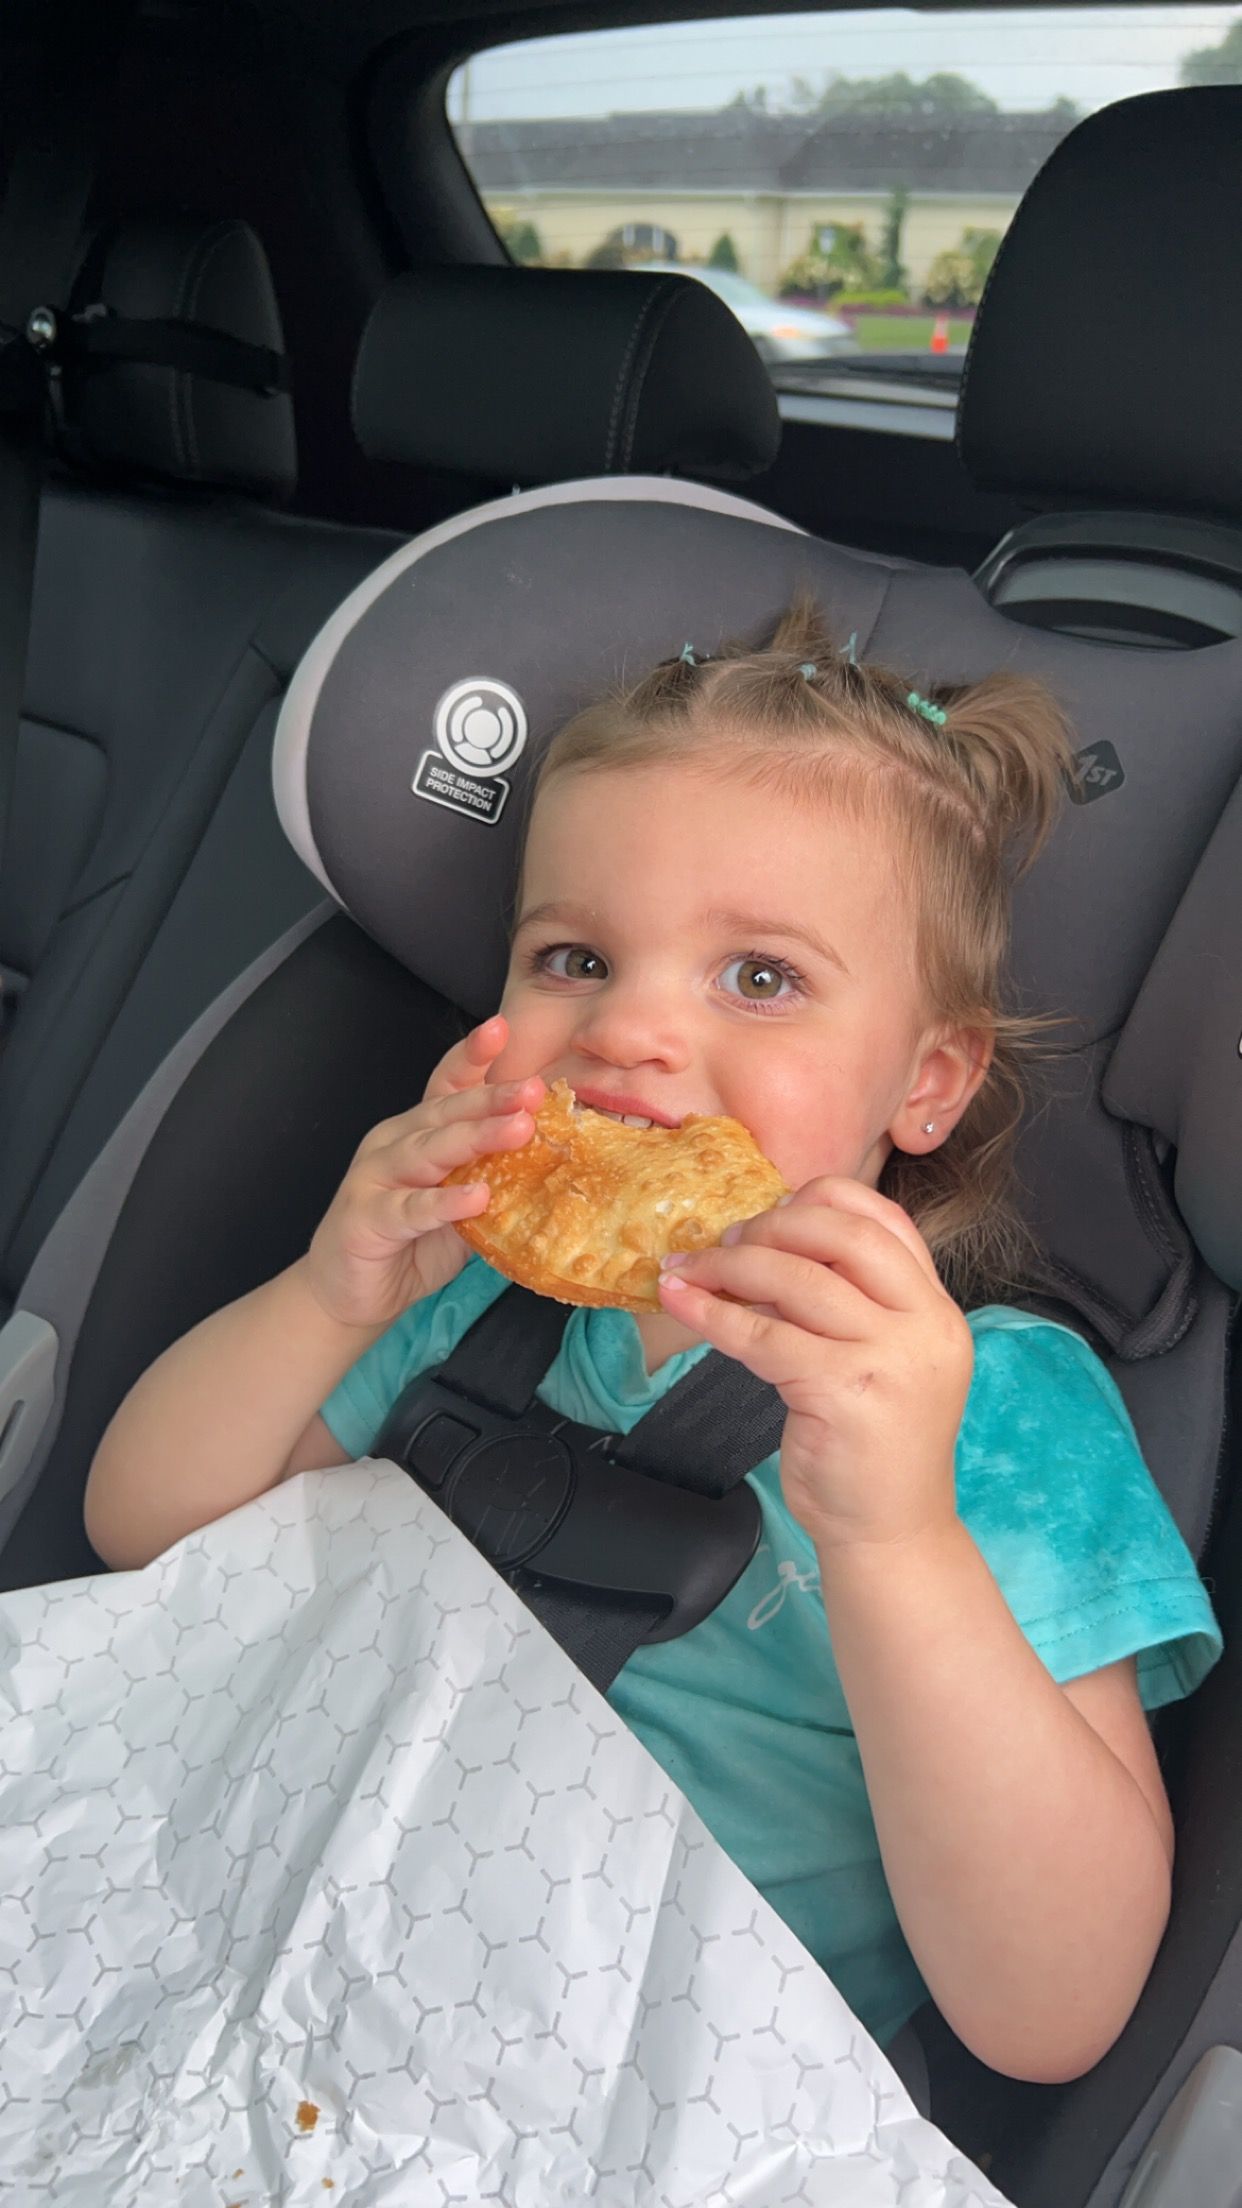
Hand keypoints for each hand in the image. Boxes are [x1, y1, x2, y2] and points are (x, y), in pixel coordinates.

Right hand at [295, 1014, 543, 1331]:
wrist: (350, 1294)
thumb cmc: (411, 1242)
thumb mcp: (460, 1201)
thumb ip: (494, 1176)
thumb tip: (558, 1158)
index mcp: (418, 1131)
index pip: (447, 1085)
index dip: (472, 1057)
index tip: (502, 1027)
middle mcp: (394, 1143)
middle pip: (445, 1113)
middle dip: (490, 1098)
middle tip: (533, 1089)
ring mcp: (375, 1178)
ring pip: (429, 1151)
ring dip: (475, 1138)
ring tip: (517, 1129)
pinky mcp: (366, 1219)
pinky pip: (410, 1209)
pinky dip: (444, 1203)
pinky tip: (477, 1197)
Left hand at [656, 1178, 972, 1551]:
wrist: (890, 1531)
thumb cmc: (873, 1445)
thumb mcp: (881, 1359)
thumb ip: (848, 1304)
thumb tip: (764, 1245)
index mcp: (936, 1308)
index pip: (886, 1219)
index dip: (821, 1201)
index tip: (771, 1213)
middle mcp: (924, 1325)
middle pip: (843, 1235)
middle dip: (772, 1226)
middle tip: (724, 1244)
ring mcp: (890, 1358)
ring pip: (798, 1280)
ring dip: (730, 1267)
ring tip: (688, 1270)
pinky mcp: (845, 1392)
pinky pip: (764, 1335)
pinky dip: (713, 1313)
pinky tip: (681, 1303)